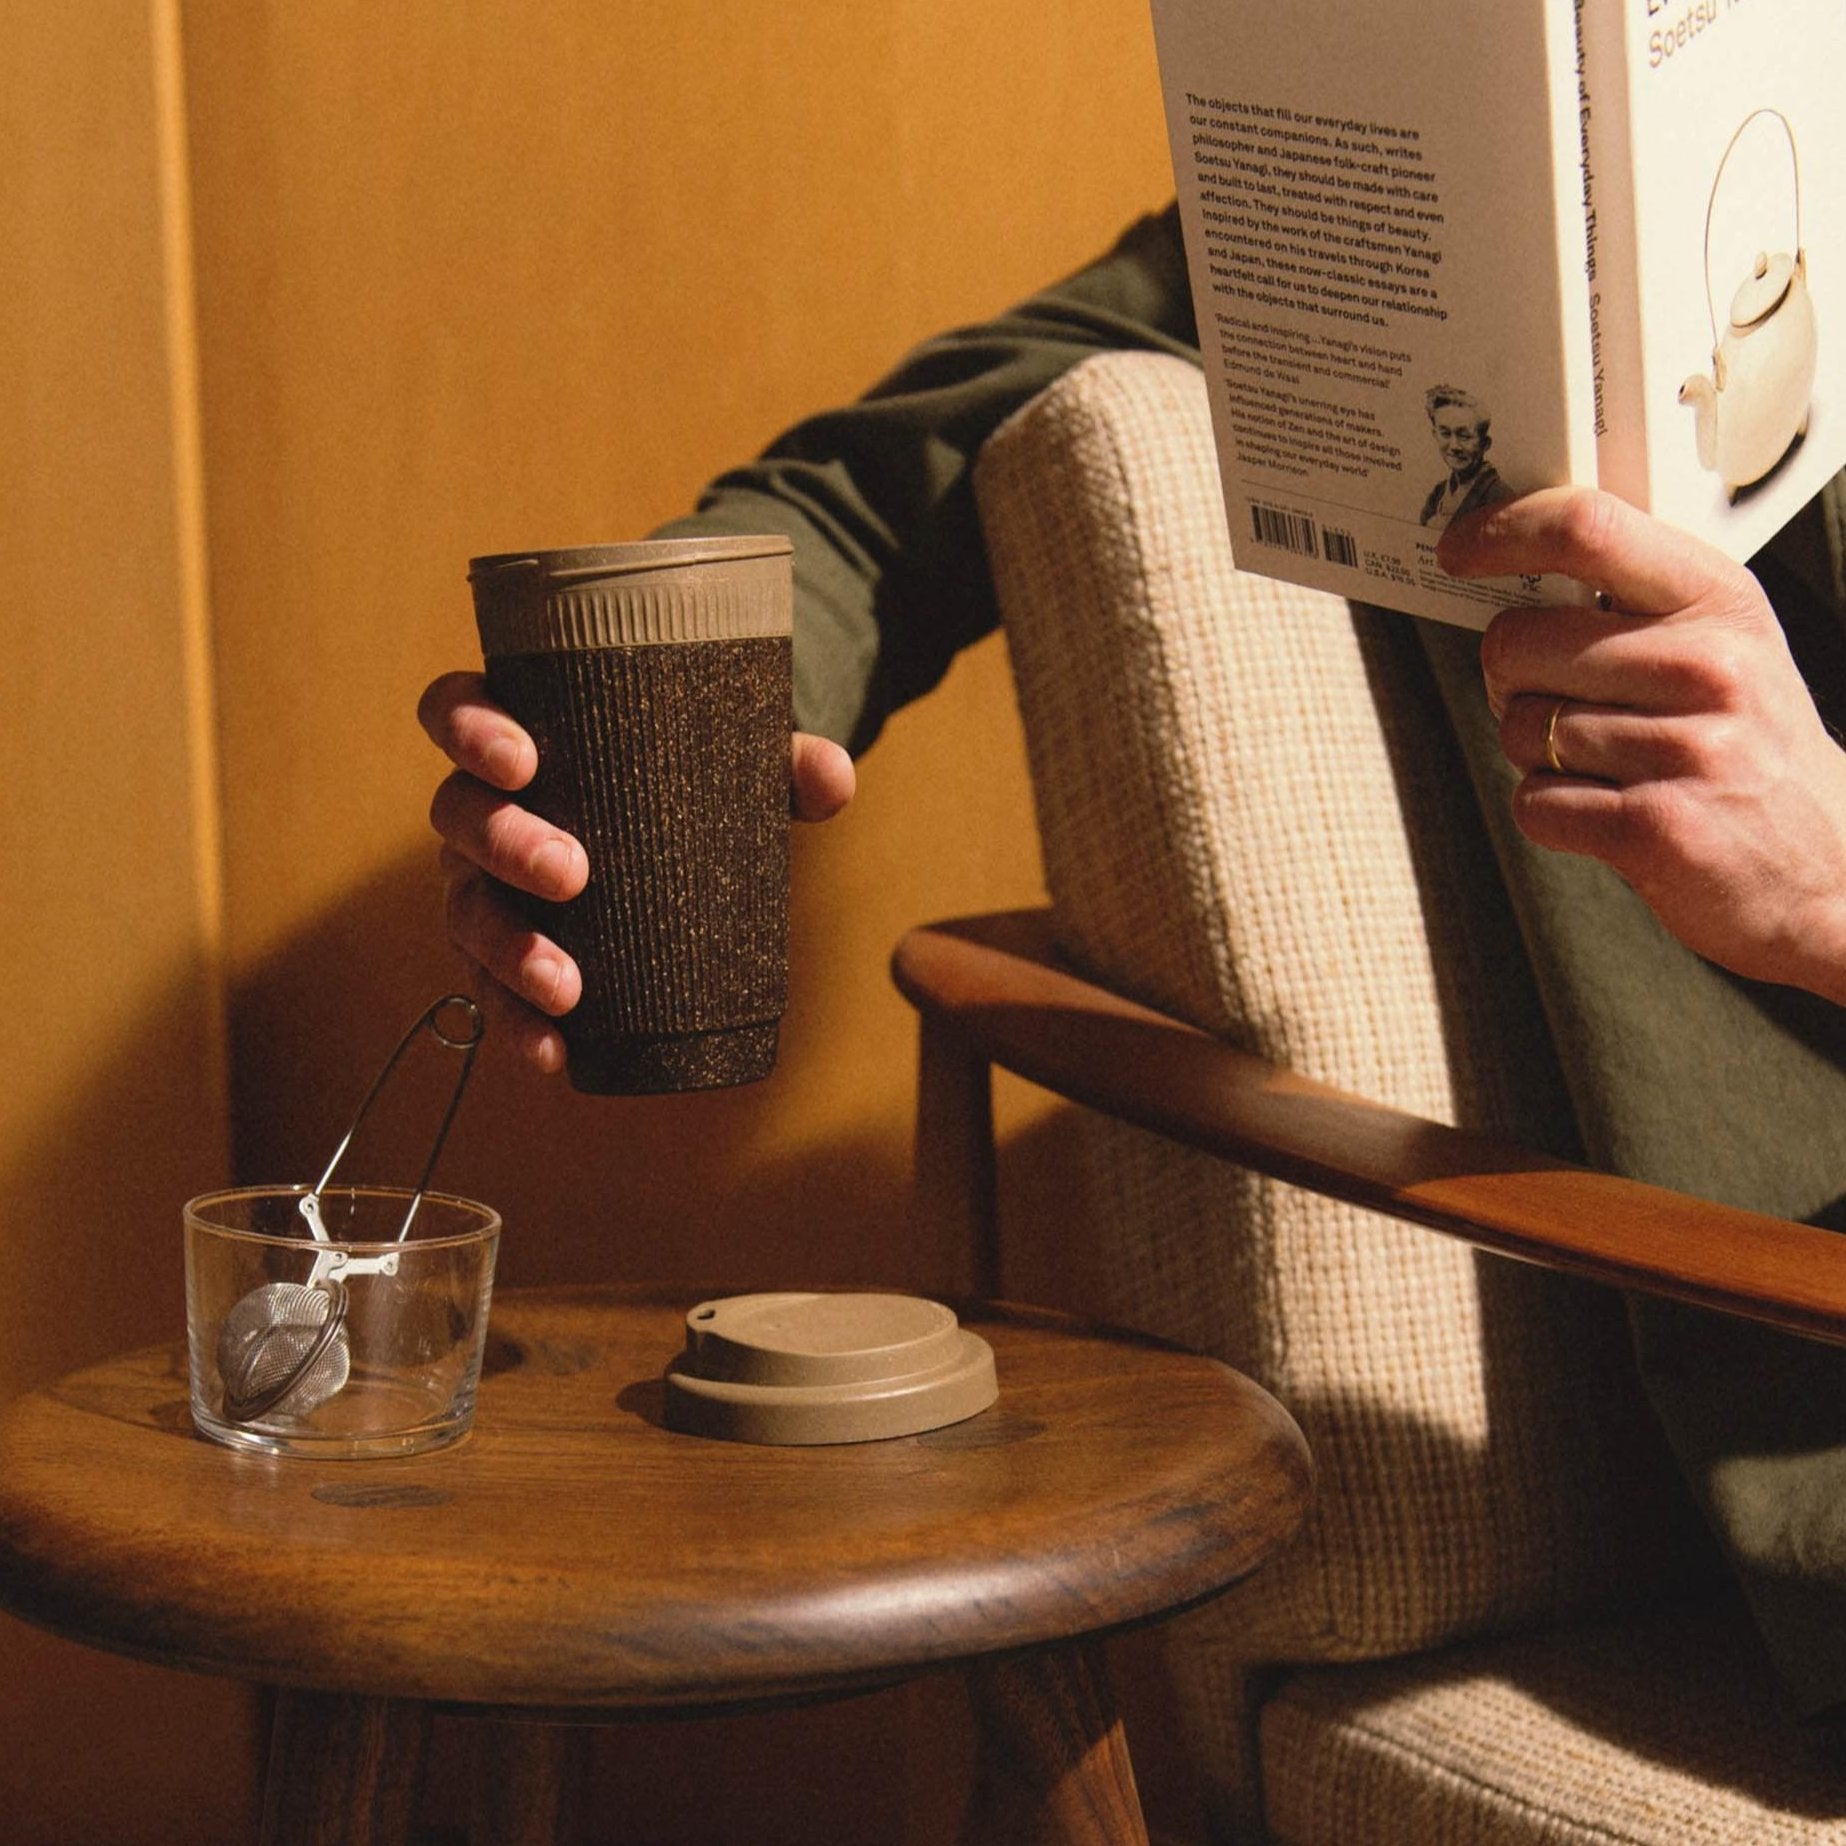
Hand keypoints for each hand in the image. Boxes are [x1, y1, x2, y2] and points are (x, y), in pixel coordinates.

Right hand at [417, 671, 855, 1072]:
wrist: (680, 835)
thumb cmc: (683, 779)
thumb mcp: (732, 760)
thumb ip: (785, 762)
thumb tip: (834, 778)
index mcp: (518, 735)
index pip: (456, 711)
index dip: (469, 729)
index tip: (523, 759)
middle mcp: (484, 805)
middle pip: (459, 815)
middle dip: (506, 845)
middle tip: (573, 874)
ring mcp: (482, 882)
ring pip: (465, 910)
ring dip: (507, 949)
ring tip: (566, 987)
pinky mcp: (500, 950)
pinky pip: (488, 989)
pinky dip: (515, 1023)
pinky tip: (553, 1051)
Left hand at [1438, 486, 1845, 1004]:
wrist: (1829, 869)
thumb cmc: (1751, 751)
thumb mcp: (1723, 646)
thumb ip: (1632, 603)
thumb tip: (1513, 570)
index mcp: (1718, 601)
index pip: (1588, 529)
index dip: (1503, 531)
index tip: (1459, 546)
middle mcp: (1707, 665)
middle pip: (1514, 643)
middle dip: (1513, 681)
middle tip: (1568, 707)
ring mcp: (1685, 748)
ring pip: (1517, 729)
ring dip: (1541, 756)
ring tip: (1613, 767)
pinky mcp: (1654, 827)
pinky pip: (1534, 803)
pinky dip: (1552, 814)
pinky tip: (1610, 811)